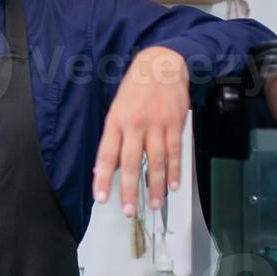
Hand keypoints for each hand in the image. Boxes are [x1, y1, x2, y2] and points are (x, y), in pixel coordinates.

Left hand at [93, 46, 189, 216]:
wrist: (161, 65)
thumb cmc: (135, 89)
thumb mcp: (116, 110)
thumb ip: (113, 139)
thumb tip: (108, 167)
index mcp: (116, 122)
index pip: (106, 156)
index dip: (103, 178)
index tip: (101, 197)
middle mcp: (135, 125)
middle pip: (131, 163)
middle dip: (130, 189)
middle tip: (129, 209)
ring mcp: (157, 125)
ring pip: (156, 161)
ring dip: (156, 186)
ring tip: (155, 203)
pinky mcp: (175, 124)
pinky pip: (174, 152)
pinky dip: (174, 171)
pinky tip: (174, 185)